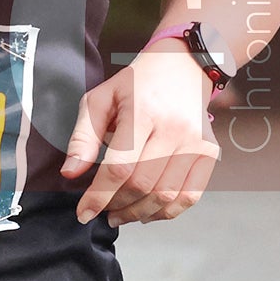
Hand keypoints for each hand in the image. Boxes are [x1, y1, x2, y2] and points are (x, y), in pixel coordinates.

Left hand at [59, 46, 219, 226]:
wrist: (182, 66)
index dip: (99, 196)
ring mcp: (195, 143)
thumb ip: (83, 137)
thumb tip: (70, 173)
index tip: (84, 212)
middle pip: (142, 184)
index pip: (119, 167)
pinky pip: (190, 196)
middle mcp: (174, 130)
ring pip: (165, 196)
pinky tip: (148, 212)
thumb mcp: (100, 100)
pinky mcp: (209, 153)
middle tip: (102, 211)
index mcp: (143, 113)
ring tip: (121, 214)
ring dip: (139, 213)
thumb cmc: (137, 83)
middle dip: (116, 205)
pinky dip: (167, 212)